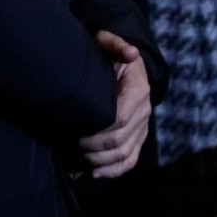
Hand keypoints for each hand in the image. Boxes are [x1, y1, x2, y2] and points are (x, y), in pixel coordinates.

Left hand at [78, 30, 151, 178]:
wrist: (124, 64)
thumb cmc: (110, 53)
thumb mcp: (108, 42)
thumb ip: (115, 44)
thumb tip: (131, 53)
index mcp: (138, 90)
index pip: (119, 119)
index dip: (98, 131)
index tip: (76, 132)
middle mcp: (144, 111)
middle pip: (120, 140)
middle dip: (94, 148)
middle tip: (72, 144)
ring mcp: (143, 126)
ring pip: (126, 154)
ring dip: (101, 162)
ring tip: (79, 160)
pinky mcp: (139, 136)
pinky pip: (131, 159)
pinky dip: (115, 170)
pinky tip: (96, 174)